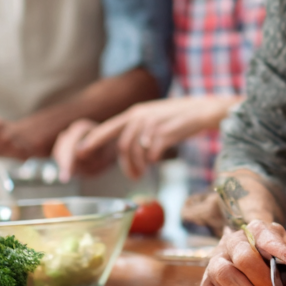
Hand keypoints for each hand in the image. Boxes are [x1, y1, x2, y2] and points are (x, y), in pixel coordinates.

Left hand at [56, 96, 238, 181]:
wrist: (205, 109)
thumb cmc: (179, 117)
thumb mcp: (155, 118)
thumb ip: (139, 129)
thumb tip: (125, 150)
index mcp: (136, 113)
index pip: (108, 127)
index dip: (93, 140)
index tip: (81, 152)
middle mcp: (141, 115)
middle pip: (122, 145)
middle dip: (124, 165)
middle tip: (133, 176)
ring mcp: (154, 123)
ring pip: (136, 150)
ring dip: (138, 166)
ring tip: (143, 172)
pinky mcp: (168, 131)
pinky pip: (153, 152)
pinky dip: (153, 159)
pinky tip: (158, 160)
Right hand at [199, 219, 285, 285]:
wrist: (247, 253)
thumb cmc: (272, 257)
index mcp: (258, 229)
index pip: (270, 239)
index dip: (285, 255)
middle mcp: (233, 240)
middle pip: (244, 259)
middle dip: (263, 282)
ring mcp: (215, 259)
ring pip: (225, 276)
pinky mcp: (205, 279)